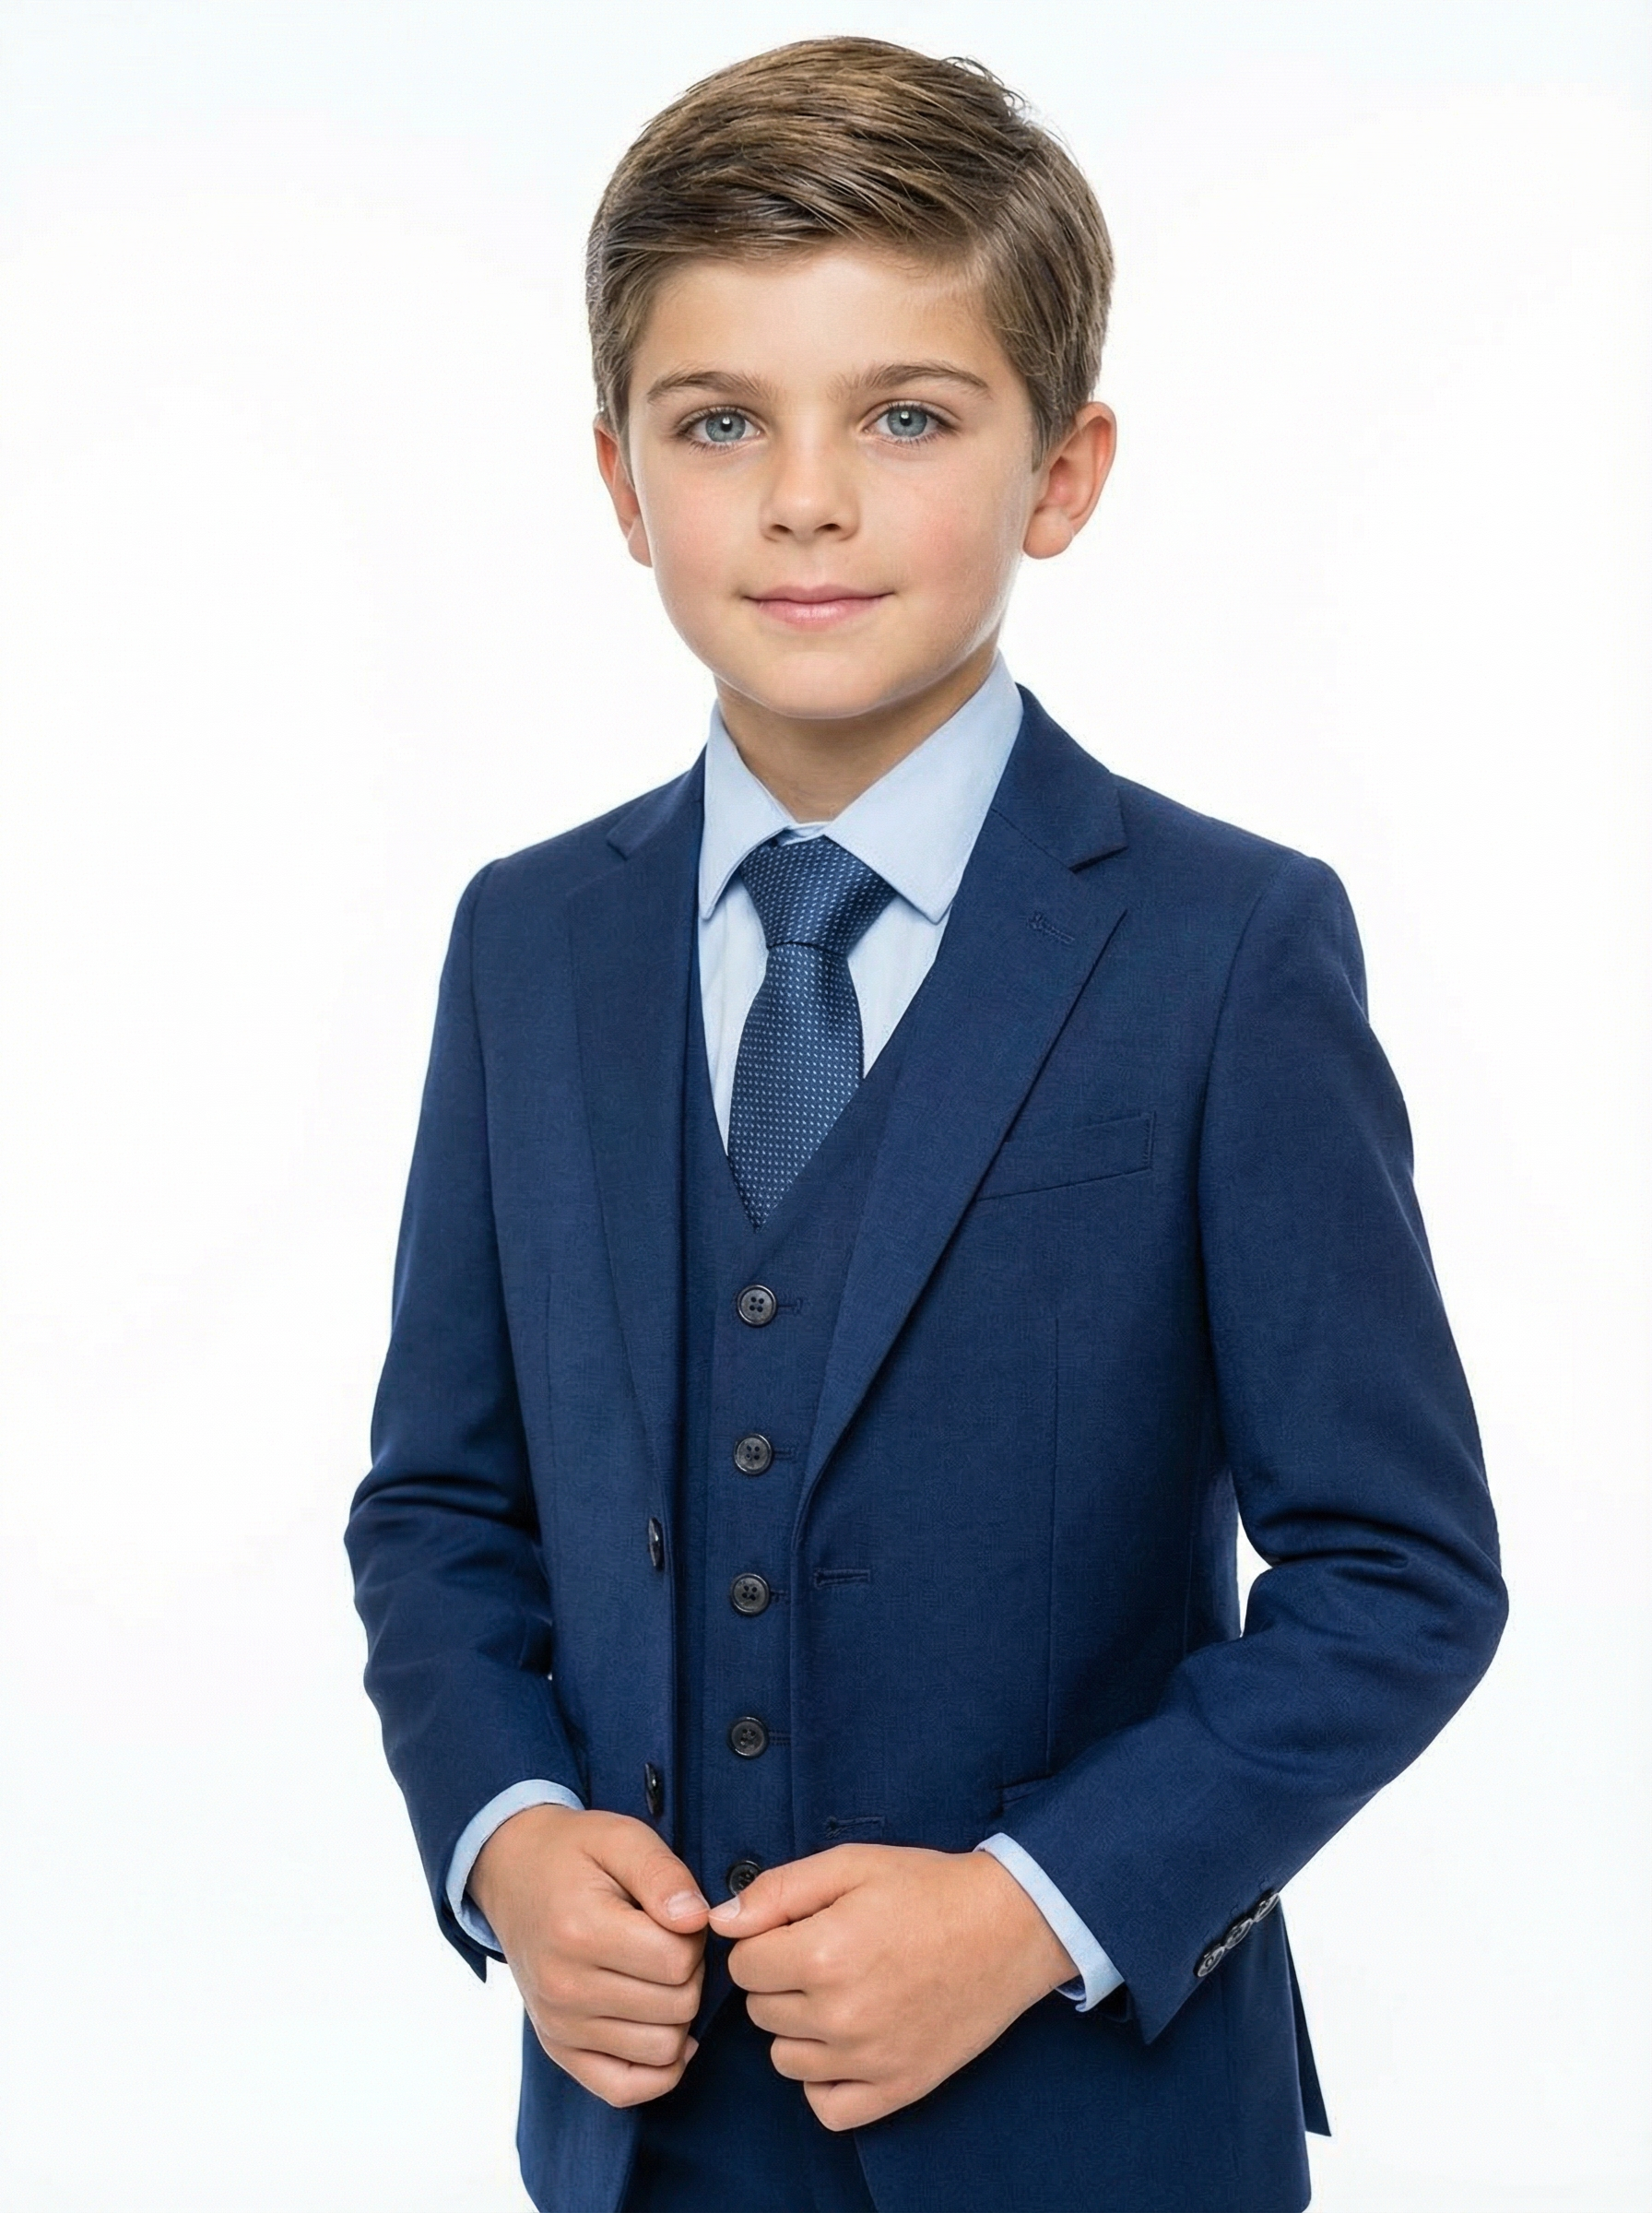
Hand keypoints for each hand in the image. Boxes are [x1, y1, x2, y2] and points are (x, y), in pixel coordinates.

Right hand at [470, 1803, 712, 2107]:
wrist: (512, 1874)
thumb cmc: (574, 1855)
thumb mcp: (621, 1838)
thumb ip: (663, 1874)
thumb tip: (697, 1919)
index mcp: (580, 1930)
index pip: (678, 1960)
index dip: (694, 1934)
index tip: (676, 1914)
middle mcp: (564, 1988)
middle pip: (677, 2006)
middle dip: (690, 1972)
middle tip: (669, 1941)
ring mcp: (559, 2026)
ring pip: (662, 2050)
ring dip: (678, 2014)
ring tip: (657, 1975)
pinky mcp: (558, 2049)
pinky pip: (624, 2089)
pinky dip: (658, 2068)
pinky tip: (662, 2027)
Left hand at [708, 1843, 1076, 2130]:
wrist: (1008, 1927)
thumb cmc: (928, 1889)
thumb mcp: (851, 1865)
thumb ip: (777, 1890)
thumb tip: (720, 1921)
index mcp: (824, 1954)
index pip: (744, 1966)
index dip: (764, 1941)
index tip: (795, 1928)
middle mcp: (841, 2015)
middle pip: (761, 2012)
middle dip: (780, 1980)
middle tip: (825, 1954)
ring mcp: (870, 2059)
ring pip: (785, 2059)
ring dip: (799, 2028)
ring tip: (839, 1992)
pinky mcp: (898, 2088)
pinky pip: (827, 2107)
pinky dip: (825, 2081)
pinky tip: (845, 2043)